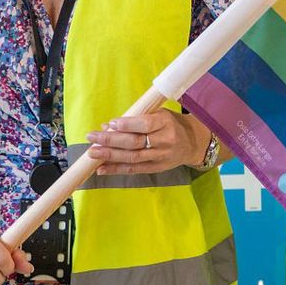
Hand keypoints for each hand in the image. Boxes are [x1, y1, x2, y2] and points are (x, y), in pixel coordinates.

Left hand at [87, 110, 212, 172]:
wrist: (193, 143)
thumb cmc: (172, 124)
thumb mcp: (159, 115)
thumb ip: (135, 119)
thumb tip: (107, 126)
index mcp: (166, 123)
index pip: (145, 125)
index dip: (127, 124)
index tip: (110, 123)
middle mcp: (164, 141)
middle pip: (135, 142)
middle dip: (111, 140)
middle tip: (92, 137)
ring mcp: (160, 157)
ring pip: (132, 157)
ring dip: (110, 156)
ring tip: (93, 153)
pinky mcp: (156, 168)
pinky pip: (134, 169)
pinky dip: (116, 169)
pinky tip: (101, 169)